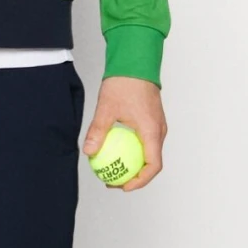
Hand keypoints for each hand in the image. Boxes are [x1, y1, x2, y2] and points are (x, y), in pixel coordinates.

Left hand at [82, 76, 164, 191]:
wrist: (136, 61)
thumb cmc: (125, 82)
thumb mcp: (106, 108)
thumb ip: (98, 131)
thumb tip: (88, 152)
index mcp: (152, 131)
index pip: (153, 165)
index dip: (140, 181)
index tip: (123, 186)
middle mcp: (159, 131)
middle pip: (152, 163)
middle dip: (135, 177)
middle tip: (114, 181)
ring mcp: (157, 125)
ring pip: (149, 153)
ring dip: (134, 165)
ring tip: (113, 168)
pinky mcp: (152, 120)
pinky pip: (145, 142)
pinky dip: (133, 151)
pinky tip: (115, 150)